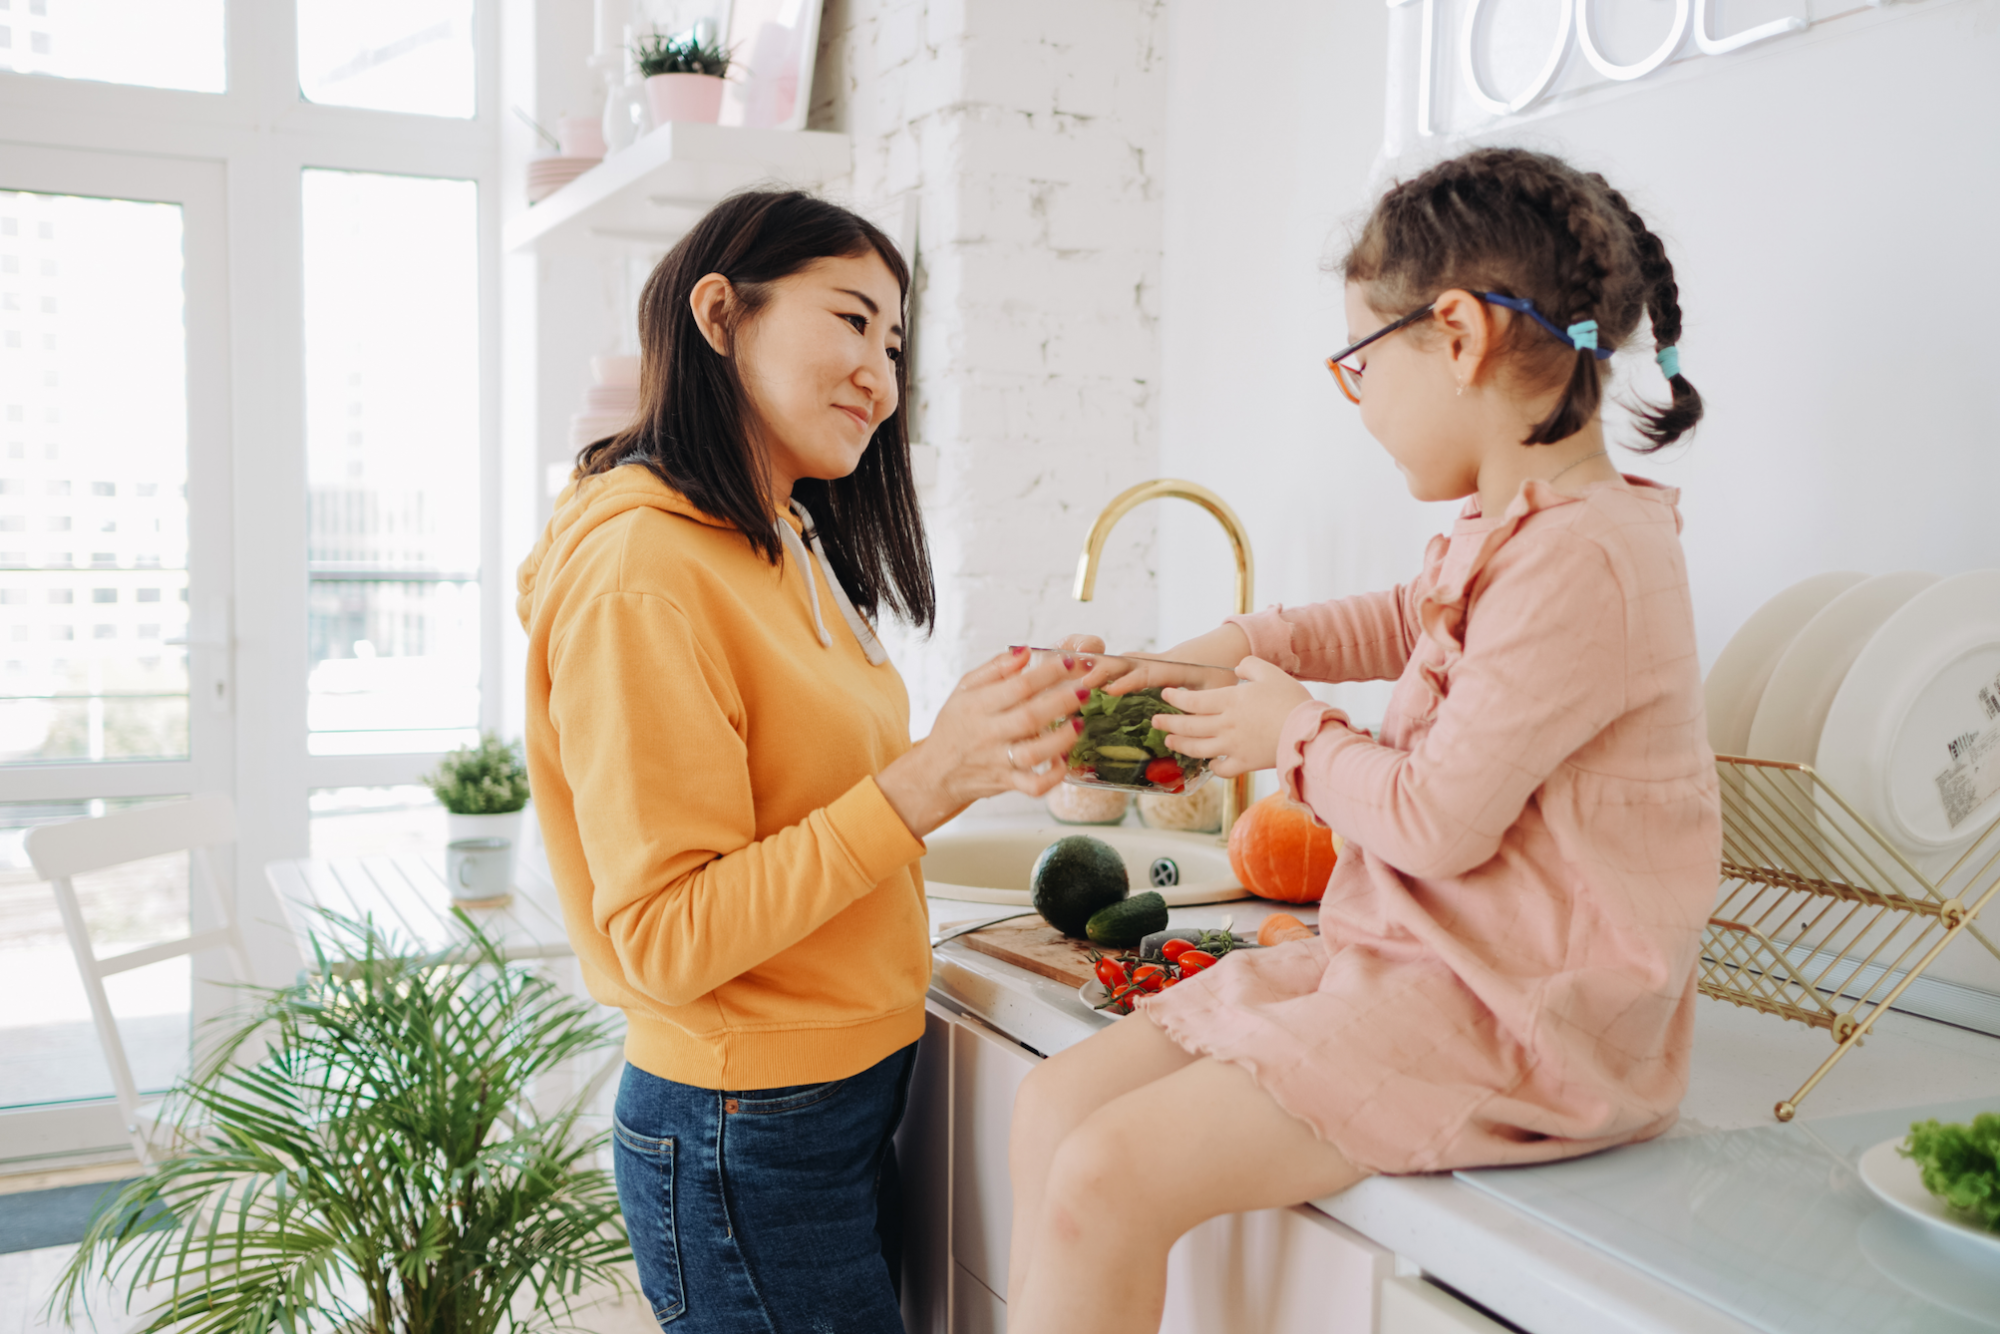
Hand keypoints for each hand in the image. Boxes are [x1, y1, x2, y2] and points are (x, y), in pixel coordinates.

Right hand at [877, 648, 1089, 837]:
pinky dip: (1052, 777)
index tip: (1069, 663)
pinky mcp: (1006, 783)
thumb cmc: (955, 726)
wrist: (937, 772)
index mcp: (977, 705)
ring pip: (1034, 753)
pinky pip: (1033, 786)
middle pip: (1030, 717)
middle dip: (1062, 702)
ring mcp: (998, 761)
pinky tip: (1063, 761)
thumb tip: (1025, 652)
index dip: (1047, 673)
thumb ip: (995, 669)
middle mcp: (988, 733)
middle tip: (1084, 690)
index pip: (1017, 686)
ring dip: (1062, 739)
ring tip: (1079, 725)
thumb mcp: (965, 690)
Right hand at [1056, 624, 1251, 695]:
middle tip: (1083, 681)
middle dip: (1106, 669)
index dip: (1129, 681)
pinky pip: (1130, 665)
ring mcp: (1156, 661)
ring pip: (1126, 661)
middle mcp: (1162, 661)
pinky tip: (1095, 681)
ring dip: (1105, 668)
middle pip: (1128, 661)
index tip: (1111, 690)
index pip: (1148, 673)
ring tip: (1080, 680)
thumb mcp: (1219, 691)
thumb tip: (1188, 736)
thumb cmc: (1225, 670)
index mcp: (1177, 667)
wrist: (1229, 646)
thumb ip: (1202, 710)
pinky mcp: (1154, 665)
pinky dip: (1112, 670)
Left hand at [1154, 657, 1314, 777]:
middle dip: (1169, 723)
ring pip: (1198, 748)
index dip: (1176, 698)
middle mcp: (1226, 725)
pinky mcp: (1245, 763)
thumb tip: (1238, 667)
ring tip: (1170, 740)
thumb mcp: (1270, 672)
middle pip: (1189, 726)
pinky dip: (1213, 766)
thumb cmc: (1290, 700)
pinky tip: (1209, 763)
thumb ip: (1250, 665)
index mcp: (1229, 701)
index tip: (1166, 695)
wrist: (1308, 733)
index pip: (1193, 700)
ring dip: (1181, 744)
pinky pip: (1222, 768)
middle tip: (1156, 721)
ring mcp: (1233, 746)